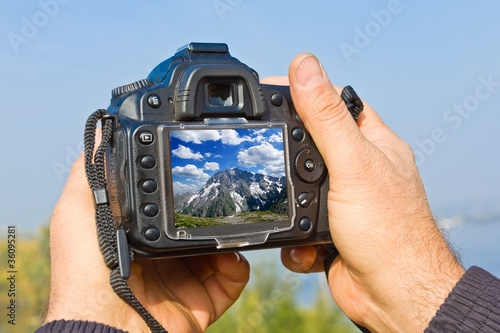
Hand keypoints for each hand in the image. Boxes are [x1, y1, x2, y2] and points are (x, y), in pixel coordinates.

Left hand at [45, 152, 249, 331]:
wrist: (109, 328)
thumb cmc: (86, 271)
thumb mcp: (78, 212)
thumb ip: (89, 171)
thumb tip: (101, 129)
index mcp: (138, 234)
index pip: (167, 204)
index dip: (180, 188)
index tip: (192, 170)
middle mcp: (162, 256)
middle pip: (197, 223)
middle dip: (212, 210)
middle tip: (223, 196)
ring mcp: (184, 279)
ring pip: (220, 248)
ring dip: (230, 236)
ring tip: (230, 228)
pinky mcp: (202, 301)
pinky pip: (232, 278)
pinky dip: (238, 266)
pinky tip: (231, 257)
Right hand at [273, 54, 464, 331]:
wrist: (391, 296)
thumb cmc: (389, 231)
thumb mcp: (353, 164)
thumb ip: (326, 118)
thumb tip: (304, 67)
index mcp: (372, 144)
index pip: (336, 102)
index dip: (305, 91)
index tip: (272, 86)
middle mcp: (359, 169)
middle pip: (311, 144)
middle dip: (289, 156)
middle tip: (272, 159)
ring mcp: (343, 200)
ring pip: (299, 187)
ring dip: (291, 202)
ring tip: (301, 215)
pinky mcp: (329, 229)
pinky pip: (298, 222)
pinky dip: (296, 236)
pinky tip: (309, 245)